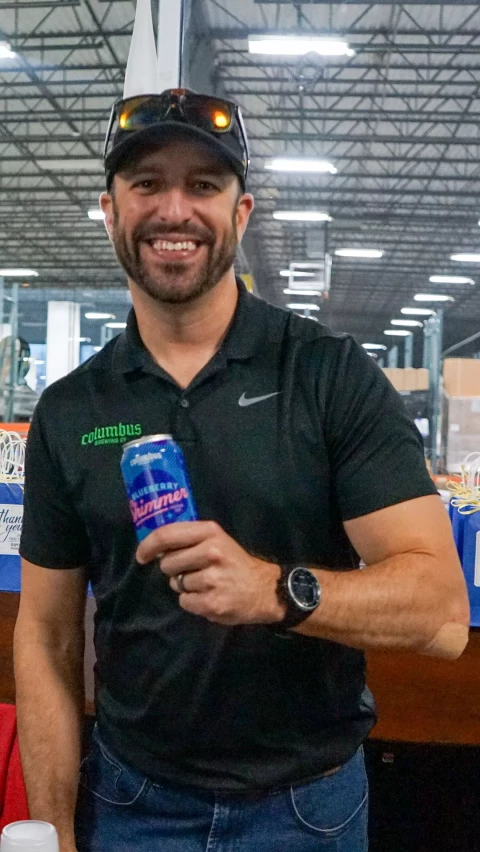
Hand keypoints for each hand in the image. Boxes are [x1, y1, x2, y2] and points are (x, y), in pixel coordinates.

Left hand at [136, 521, 284, 625]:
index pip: (167, 535)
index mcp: (210, 532)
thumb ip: (189, 539)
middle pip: (167, 562)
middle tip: (192, 570)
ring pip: (176, 584)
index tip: (141, 556)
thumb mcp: (217, 540)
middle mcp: (211, 552)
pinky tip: (209, 596)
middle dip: (174, 569)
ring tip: (206, 584)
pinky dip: (192, 602)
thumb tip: (155, 547)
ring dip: (185, 586)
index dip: (148, 546)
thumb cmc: (235, 563)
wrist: (265, 590)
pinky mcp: (211, 602)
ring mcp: (211, 578)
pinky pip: (184, 602)